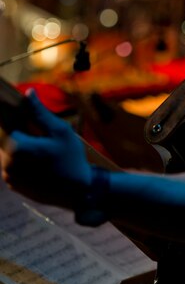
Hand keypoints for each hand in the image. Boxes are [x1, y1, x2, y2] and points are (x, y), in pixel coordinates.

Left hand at [0, 88, 91, 208]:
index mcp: (16, 146)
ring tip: (42, 149)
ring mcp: (9, 176)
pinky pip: (12, 166)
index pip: (6, 124)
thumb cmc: (70, 158)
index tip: (24, 118)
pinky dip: (21, 161)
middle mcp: (7, 163)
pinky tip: (40, 162)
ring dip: (20, 147)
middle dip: (20, 133)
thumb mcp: (60, 131)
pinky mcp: (14, 186)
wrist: (77, 191)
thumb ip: (40, 112)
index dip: (14, 117)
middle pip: (6, 138)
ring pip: (8, 152)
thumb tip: (28, 92)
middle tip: (41, 136)